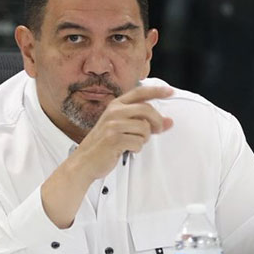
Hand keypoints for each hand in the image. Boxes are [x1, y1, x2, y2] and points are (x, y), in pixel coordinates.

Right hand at [41, 85, 172, 227]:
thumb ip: (143, 121)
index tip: (170, 92)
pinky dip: (136, 149)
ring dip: (143, 139)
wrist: (83, 162)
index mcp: (115, 105)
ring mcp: (113, 125)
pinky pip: (138, 142)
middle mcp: (114, 112)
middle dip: (157, 122)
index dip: (157, 91)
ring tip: (132, 142)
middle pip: (147, 110)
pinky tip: (126, 150)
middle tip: (157, 130)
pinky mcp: (114, 139)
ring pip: (144, 128)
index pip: (140, 92)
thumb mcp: (121, 127)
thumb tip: (168, 122)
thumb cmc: (102, 145)